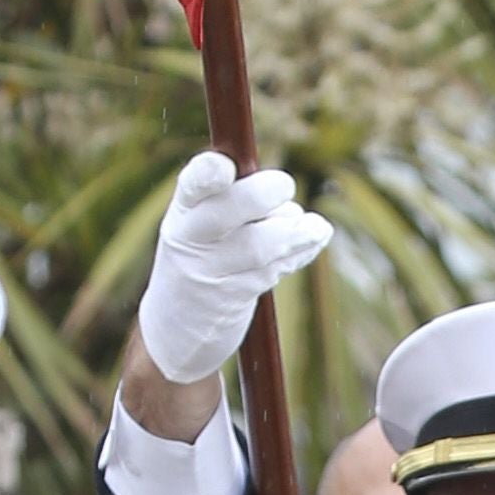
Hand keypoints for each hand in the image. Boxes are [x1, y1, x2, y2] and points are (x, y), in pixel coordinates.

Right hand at [131, 151, 332, 404]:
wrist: (177, 327)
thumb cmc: (199, 257)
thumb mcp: (197, 223)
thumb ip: (230, 198)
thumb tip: (281, 184)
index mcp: (183, 212)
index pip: (191, 186)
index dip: (207, 174)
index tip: (225, 166)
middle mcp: (192, 240)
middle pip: (227, 212)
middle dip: (262, 194)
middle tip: (285, 184)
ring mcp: (212, 272)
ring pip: (258, 246)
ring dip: (293, 229)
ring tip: (313, 225)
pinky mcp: (235, 297)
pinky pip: (275, 269)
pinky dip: (303, 249)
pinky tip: (317, 235)